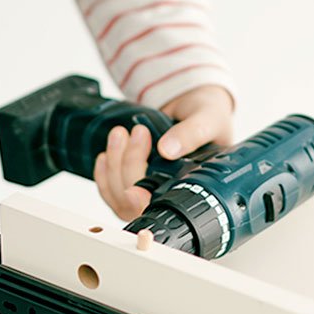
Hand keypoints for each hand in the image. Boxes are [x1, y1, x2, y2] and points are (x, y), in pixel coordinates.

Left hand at [93, 84, 234, 219]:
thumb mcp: (209, 118)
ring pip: (118, 194)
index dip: (143, 204)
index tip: (134, 190)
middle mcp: (169, 195)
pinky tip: (107, 154)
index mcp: (195, 187)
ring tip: (121, 134)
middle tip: (139, 133)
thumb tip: (168, 150)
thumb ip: (193, 133)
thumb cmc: (209, 116)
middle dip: (129, 165)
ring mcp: (148, 191)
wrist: (195, 105)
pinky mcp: (131, 181)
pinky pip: (109, 189)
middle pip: (135, 201)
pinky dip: (103, 172)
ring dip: (114, 164)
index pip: (165, 209)